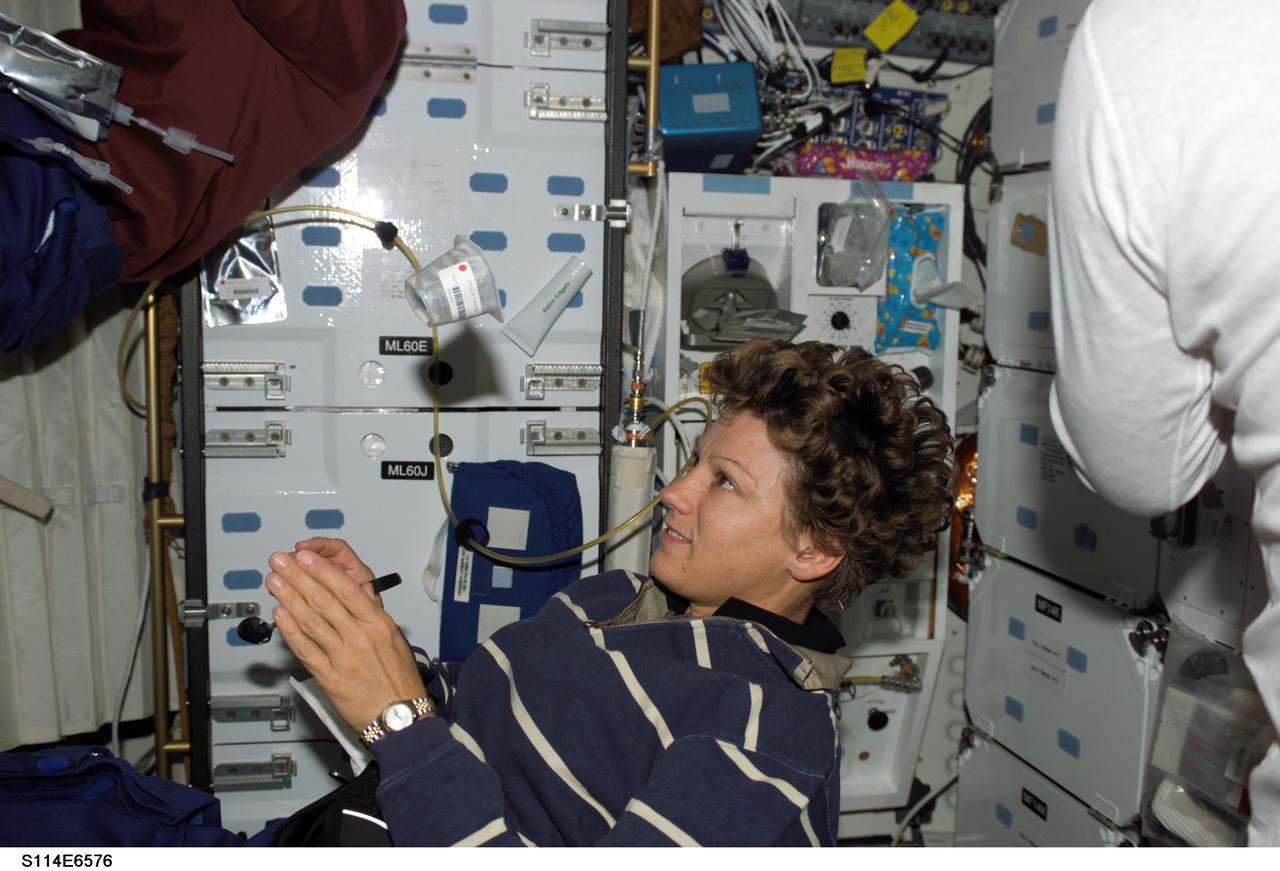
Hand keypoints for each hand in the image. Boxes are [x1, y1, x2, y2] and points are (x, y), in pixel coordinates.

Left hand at [266, 548, 426, 731]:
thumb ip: (373, 614)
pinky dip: (290, 630)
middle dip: (298, 577)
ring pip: (310, 621)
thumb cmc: (399, 680)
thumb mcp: (394, 638)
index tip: (305, 556)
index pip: (346, 589)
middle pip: (323, 600)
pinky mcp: (328, 676)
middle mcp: (359, 637)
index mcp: (378, 624)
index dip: (322, 570)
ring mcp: (341, 657)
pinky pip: (304, 649)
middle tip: (281, 561)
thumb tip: (359, 591)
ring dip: (288, 598)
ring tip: (274, 581)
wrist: (398, 717)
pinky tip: (279, 614)